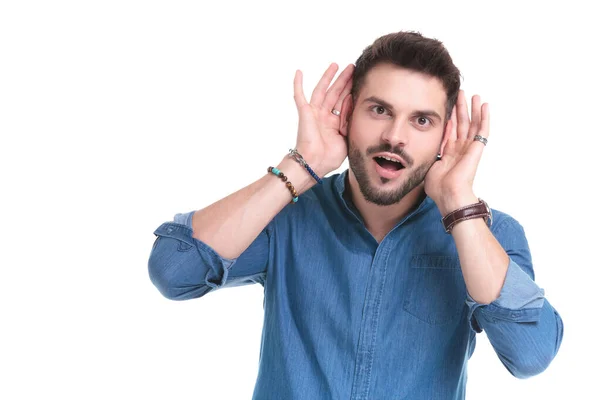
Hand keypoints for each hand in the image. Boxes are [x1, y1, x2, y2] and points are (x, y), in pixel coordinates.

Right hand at [293, 63, 353, 176]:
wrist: (315, 163)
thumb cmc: (329, 156)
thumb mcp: (347, 137)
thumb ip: (350, 122)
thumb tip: (356, 108)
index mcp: (333, 123)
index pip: (344, 104)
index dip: (351, 92)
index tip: (361, 81)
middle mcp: (323, 116)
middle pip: (335, 93)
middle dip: (344, 80)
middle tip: (352, 68)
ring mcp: (313, 113)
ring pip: (322, 90)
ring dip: (328, 77)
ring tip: (336, 65)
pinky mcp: (304, 113)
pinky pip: (299, 96)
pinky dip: (298, 84)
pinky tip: (299, 71)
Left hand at [424, 90, 489, 214]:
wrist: (449, 194)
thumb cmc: (438, 188)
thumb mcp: (428, 167)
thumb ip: (428, 156)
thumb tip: (417, 150)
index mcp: (449, 154)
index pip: (450, 131)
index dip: (450, 118)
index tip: (448, 106)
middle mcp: (460, 149)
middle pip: (462, 124)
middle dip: (461, 108)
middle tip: (461, 94)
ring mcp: (469, 148)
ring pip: (473, 124)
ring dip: (473, 109)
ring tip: (474, 95)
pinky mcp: (477, 148)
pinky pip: (483, 130)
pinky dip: (485, 117)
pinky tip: (485, 105)